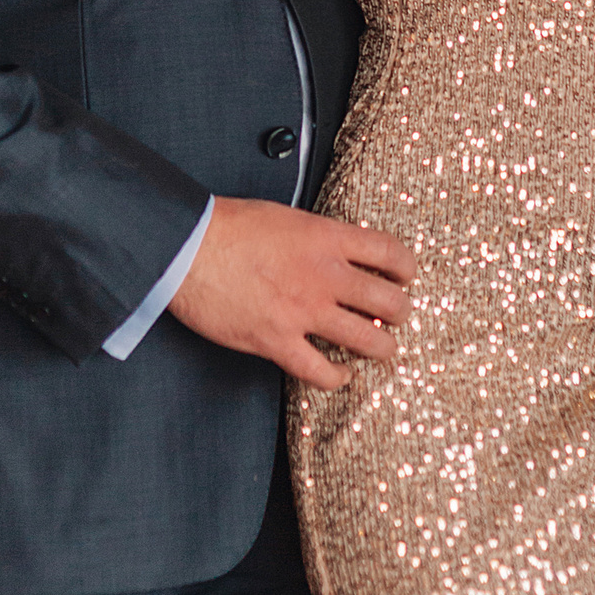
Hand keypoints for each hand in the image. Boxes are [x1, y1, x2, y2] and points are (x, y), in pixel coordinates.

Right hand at [167, 196, 417, 388]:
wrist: (188, 248)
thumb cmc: (228, 227)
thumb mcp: (286, 217)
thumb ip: (316, 238)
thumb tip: (332, 251)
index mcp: (327, 238)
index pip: (389, 253)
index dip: (406, 268)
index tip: (406, 276)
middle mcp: (325, 276)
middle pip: (389, 301)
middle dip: (400, 312)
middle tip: (396, 316)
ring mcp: (304, 312)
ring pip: (368, 340)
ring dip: (382, 347)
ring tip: (382, 349)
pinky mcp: (278, 342)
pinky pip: (321, 372)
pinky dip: (337, 377)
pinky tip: (341, 374)